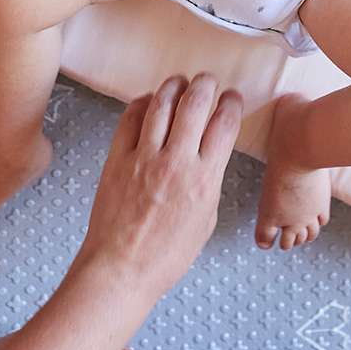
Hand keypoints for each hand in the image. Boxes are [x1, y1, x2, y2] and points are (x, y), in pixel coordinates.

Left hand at [74, 73, 242, 300]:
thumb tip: (210, 157)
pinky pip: (130, 119)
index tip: (232, 98)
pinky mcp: (118, 158)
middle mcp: (176, 161)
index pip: (224, 124)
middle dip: (205, 84)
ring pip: (162, 103)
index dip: (232, 103)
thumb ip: (209, 182)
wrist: (122, 269)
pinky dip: (142, 103)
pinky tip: (148, 101)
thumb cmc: (166, 255)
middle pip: (195, 103)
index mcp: (204, 178)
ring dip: (174, 86)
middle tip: (207, 80)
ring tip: (179, 82)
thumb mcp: (205, 220)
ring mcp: (144, 157)